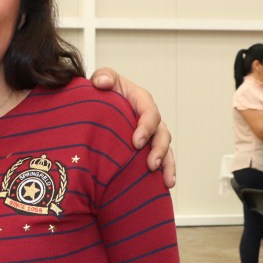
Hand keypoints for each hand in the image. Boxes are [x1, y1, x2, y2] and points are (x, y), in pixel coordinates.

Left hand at [91, 67, 175, 187]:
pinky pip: (161, 160)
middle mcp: (149, 118)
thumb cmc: (102, 92)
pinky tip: (164, 186)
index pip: (149, 112)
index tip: (136, 142)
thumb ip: (103, 77)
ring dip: (167, 165)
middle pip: (162, 134)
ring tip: (166, 181)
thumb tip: (102, 82)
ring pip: (165, 149)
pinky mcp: (147, 148)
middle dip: (158, 150)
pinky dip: (164, 172)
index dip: (146, 127)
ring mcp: (150, 134)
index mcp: (141, 101)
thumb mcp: (103, 79)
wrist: (96, 106)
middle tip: (150, 165)